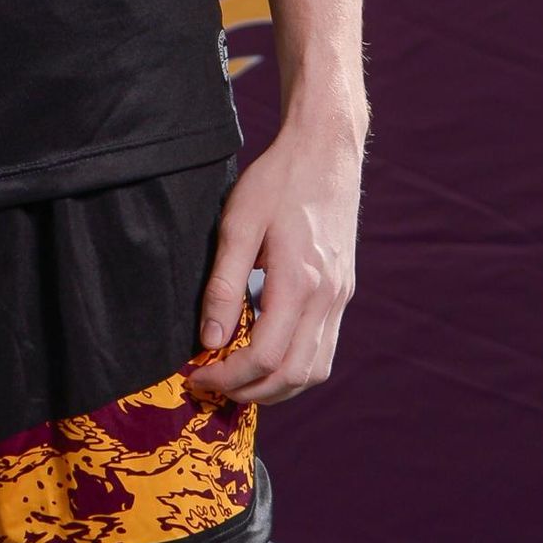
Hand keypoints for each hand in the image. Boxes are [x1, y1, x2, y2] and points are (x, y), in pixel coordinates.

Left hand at [185, 117, 362, 406]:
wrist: (326, 151)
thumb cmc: (278, 181)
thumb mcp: (238, 223)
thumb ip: (223, 285)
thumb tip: (208, 339)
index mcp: (299, 282)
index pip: (266, 357)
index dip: (230, 376)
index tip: (198, 374)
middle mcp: (327, 299)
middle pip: (293, 376)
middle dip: (250, 391)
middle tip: (213, 385)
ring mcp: (340, 298)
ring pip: (314, 371)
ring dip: (276, 387)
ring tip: (238, 379)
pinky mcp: (343, 292)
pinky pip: (324, 350)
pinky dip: (296, 368)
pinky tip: (268, 355)